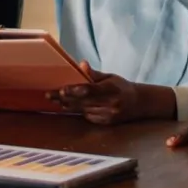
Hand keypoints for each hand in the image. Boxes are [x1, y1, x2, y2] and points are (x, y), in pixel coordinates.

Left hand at [48, 65, 171, 124]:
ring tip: (53, 99)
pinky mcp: (104, 123)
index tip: (63, 89)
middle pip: (82, 102)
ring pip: (82, 110)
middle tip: (49, 94)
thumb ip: (94, 74)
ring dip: (66, 104)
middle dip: (64, 98)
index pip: (91, 91)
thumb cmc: (121, 86)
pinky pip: (86, 116)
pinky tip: (66, 105)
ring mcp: (107, 116)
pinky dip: (76, 110)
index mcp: (112, 90)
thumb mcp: (110, 76)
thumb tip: (81, 64)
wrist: (138, 104)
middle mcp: (110, 104)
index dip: (76, 90)